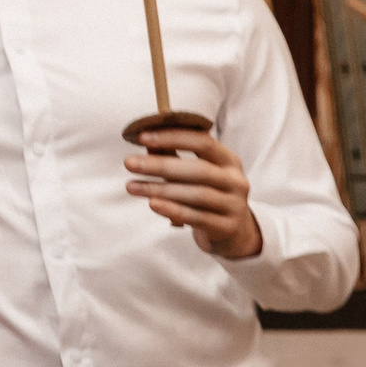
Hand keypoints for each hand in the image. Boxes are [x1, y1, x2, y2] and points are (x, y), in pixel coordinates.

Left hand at [125, 129, 262, 258]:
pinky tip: (152, 204)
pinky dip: (173, 210)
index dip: (173, 138)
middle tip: (129, 163)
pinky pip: (198, 218)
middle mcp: (236, 181)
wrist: (233, 229)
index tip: (142, 137)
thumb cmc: (207, 193)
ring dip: (161, 189)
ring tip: (132, 186)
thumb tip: (146, 143)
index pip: (203, 142)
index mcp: (229, 160)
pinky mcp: (227, 227)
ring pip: (197, 195)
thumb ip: (173, 156)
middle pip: (199, 170)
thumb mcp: (195, 172)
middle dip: (161, 165)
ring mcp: (234, 205)